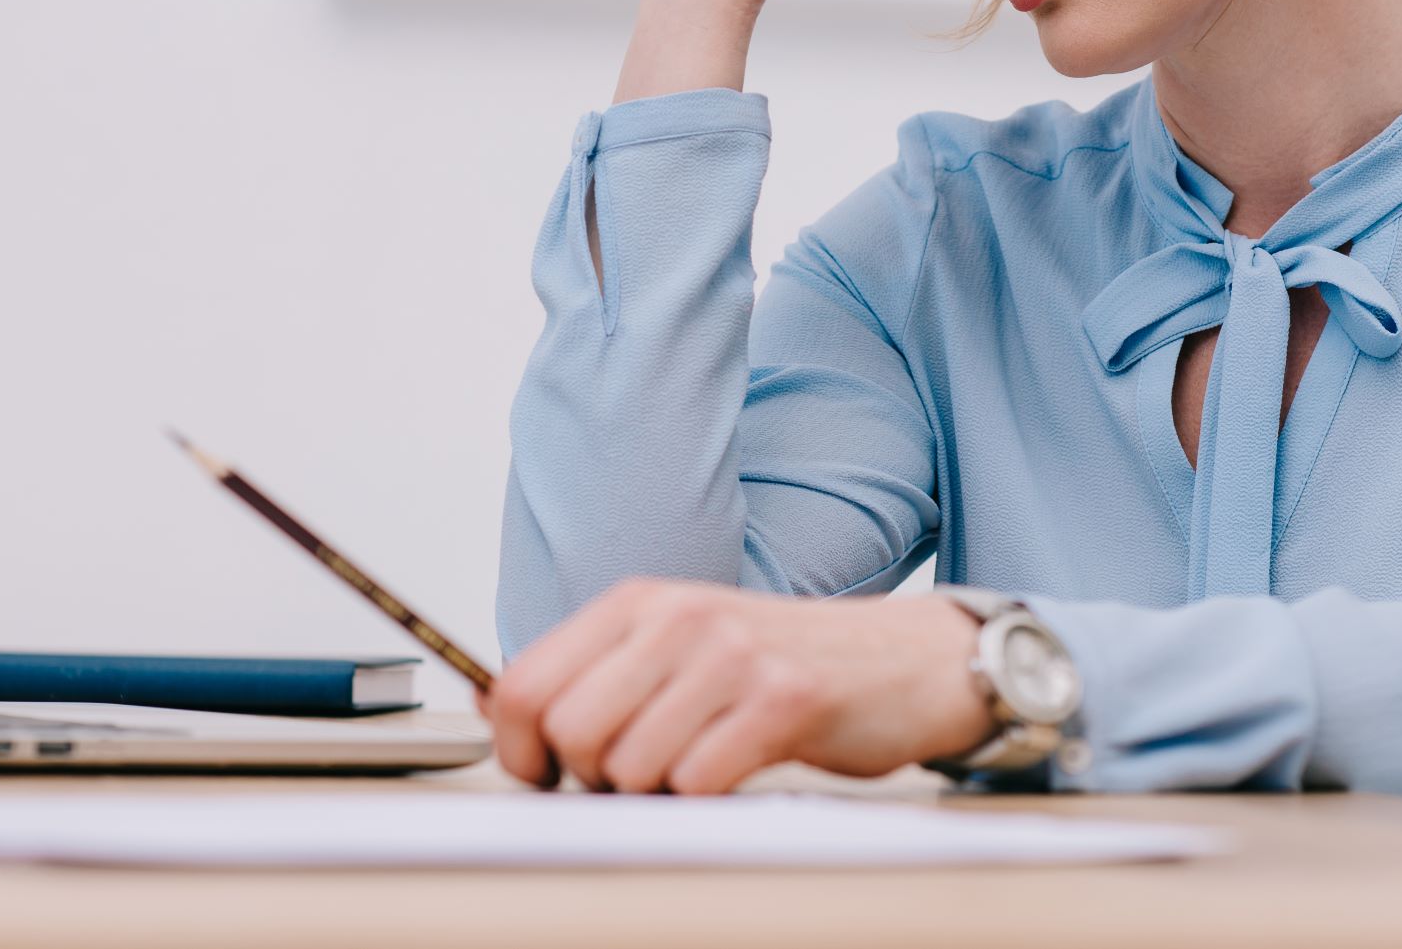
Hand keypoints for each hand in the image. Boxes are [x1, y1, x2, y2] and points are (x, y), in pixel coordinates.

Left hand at [477, 580, 994, 793]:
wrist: (903, 661)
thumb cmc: (780, 667)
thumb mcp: (679, 650)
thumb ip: (599, 676)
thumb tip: (497, 715)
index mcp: (639, 602)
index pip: (525, 685)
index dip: (520, 752)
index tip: (548, 777)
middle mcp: (679, 617)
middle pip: (570, 732)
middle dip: (593, 780)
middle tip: (637, 780)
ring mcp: (730, 655)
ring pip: (631, 766)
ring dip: (658, 794)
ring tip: (700, 768)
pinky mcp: (782, 700)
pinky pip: (699, 782)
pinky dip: (709, 799)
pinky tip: (739, 773)